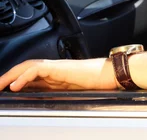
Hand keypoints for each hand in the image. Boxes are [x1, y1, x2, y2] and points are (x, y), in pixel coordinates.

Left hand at [0, 58, 118, 90]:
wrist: (111, 76)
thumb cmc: (98, 85)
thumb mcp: (72, 94)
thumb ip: (57, 95)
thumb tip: (40, 105)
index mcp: (56, 77)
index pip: (29, 76)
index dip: (14, 81)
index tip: (3, 91)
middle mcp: (54, 70)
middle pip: (24, 69)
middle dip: (7, 78)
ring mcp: (57, 67)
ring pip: (27, 66)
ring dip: (11, 76)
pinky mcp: (60, 67)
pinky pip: (38, 69)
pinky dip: (24, 77)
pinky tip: (16, 86)